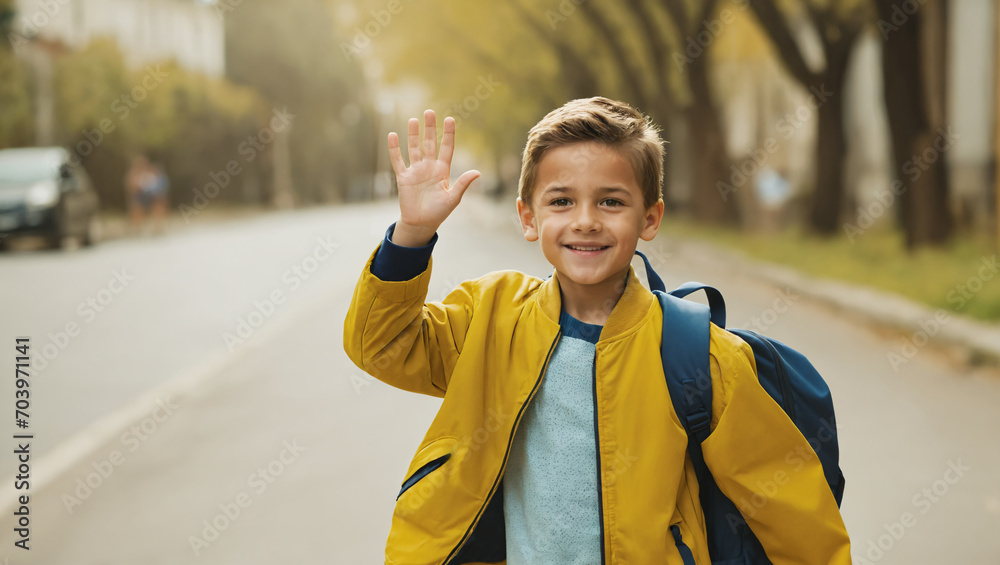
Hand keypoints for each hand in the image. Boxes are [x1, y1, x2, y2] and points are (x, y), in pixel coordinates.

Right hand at [388, 109, 479, 246]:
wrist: (421, 223)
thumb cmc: (439, 212)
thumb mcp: (453, 198)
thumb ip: (463, 184)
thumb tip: (477, 172)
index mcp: (442, 171)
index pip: (446, 148)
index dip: (448, 134)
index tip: (449, 119)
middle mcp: (429, 167)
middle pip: (429, 143)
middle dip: (430, 128)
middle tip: (429, 112)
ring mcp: (416, 171)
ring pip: (414, 148)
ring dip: (413, 134)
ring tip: (413, 120)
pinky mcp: (403, 178)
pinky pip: (398, 160)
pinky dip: (394, 149)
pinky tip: (393, 135)